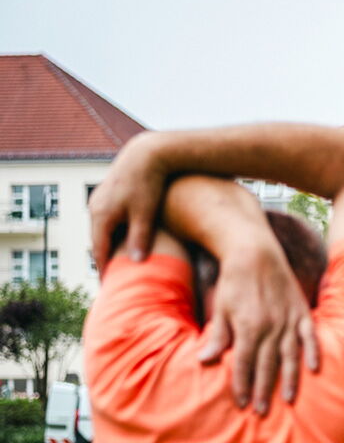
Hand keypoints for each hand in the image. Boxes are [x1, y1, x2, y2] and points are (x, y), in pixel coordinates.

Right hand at [89, 133, 170, 269]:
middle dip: (105, 261)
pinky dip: (113, 234)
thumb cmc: (149, 184)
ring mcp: (99, 201)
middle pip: (97, 242)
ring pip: (102, 231)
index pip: (99, 251)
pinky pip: (107, 221)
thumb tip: (135, 262)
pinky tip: (123, 243)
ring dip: (108, 247)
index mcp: (101, 216)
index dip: (105, 270)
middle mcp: (95, 209)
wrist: (147, 154)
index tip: (111, 288)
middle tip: (114, 282)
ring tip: (118, 266)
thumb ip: (139, 239)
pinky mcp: (108, 196)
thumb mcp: (145, 214)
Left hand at [197, 237, 320, 411]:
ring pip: (289, 356)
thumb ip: (217, 336)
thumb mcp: (221, 308)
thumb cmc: (233, 281)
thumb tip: (203, 360)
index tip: (241, 404)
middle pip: (266, 365)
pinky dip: (314, 352)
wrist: (254, 252)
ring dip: (288, 379)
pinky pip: (310, 336)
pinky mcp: (302, 312)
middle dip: (263, 390)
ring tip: (288, 400)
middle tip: (261, 413)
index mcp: (248, 327)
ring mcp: (288, 320)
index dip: (241, 385)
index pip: (243, 363)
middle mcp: (270, 326)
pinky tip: (315, 369)